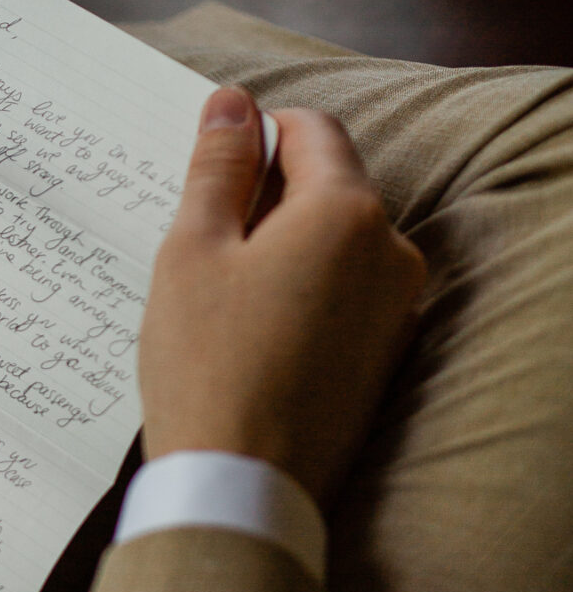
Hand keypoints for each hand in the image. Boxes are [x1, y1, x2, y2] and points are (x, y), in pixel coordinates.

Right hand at [138, 87, 425, 505]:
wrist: (244, 487)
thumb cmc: (208, 366)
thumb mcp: (194, 250)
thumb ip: (219, 167)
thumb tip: (232, 104)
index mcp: (347, 213)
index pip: (311, 129)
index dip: (255, 135)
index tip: (210, 166)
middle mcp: (392, 253)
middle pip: (328, 186)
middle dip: (267, 198)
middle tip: (202, 245)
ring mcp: (397, 308)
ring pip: (335, 243)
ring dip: (283, 248)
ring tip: (221, 300)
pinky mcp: (386, 355)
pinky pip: (344, 295)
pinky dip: (302, 294)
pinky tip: (251, 335)